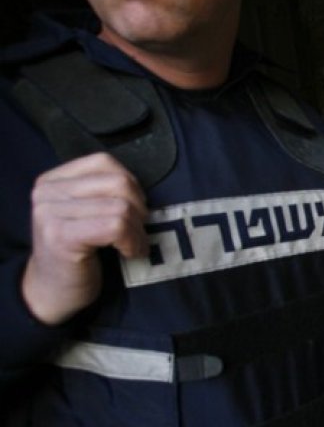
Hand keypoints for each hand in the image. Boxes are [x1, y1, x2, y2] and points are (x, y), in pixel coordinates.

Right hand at [22, 153, 148, 324]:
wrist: (53, 292)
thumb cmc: (79, 252)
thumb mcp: (86, 213)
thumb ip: (104, 192)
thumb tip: (143, 188)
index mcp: (53, 180)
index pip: (104, 162)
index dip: (131, 185)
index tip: (134, 210)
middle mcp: (47, 192)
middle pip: (118, 183)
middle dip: (139, 208)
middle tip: (138, 231)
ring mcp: (51, 213)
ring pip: (122, 207)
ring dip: (139, 231)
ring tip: (134, 246)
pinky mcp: (62, 236)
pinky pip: (116, 227)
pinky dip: (133, 241)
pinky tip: (130, 253)